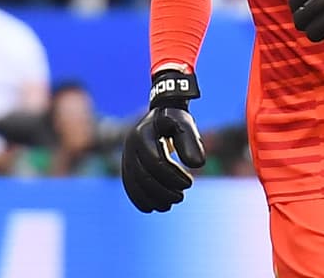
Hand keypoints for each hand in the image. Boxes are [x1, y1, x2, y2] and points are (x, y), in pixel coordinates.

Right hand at [121, 70, 206, 212]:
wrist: (159, 115)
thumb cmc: (176, 121)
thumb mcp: (185, 126)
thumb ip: (191, 142)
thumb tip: (197, 165)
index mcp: (143, 134)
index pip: (155, 161)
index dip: (173, 177)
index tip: (190, 182)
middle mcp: (130, 145)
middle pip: (144, 176)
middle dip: (164, 191)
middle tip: (181, 197)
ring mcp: (126, 156)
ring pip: (135, 184)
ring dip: (153, 198)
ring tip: (171, 203)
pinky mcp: (127, 166)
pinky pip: (130, 186)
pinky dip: (141, 200)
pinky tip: (154, 207)